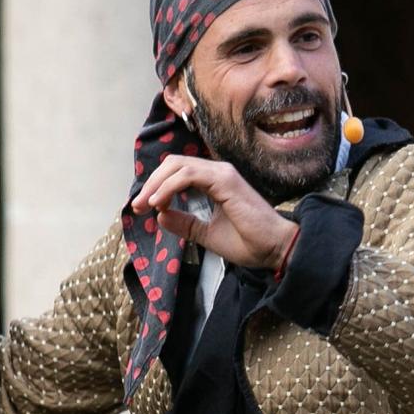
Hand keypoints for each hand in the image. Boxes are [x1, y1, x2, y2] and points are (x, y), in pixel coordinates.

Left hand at [129, 155, 298, 272]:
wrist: (274, 249)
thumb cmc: (249, 242)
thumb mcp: (207, 234)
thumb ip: (185, 223)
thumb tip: (160, 216)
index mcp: (214, 182)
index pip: (178, 172)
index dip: (156, 187)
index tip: (143, 208)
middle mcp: (217, 172)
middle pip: (173, 164)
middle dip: (151, 183)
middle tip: (138, 205)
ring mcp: (221, 173)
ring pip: (177, 166)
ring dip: (156, 185)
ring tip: (145, 204)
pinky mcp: (224, 180)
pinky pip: (187, 175)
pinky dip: (168, 187)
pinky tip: (159, 203)